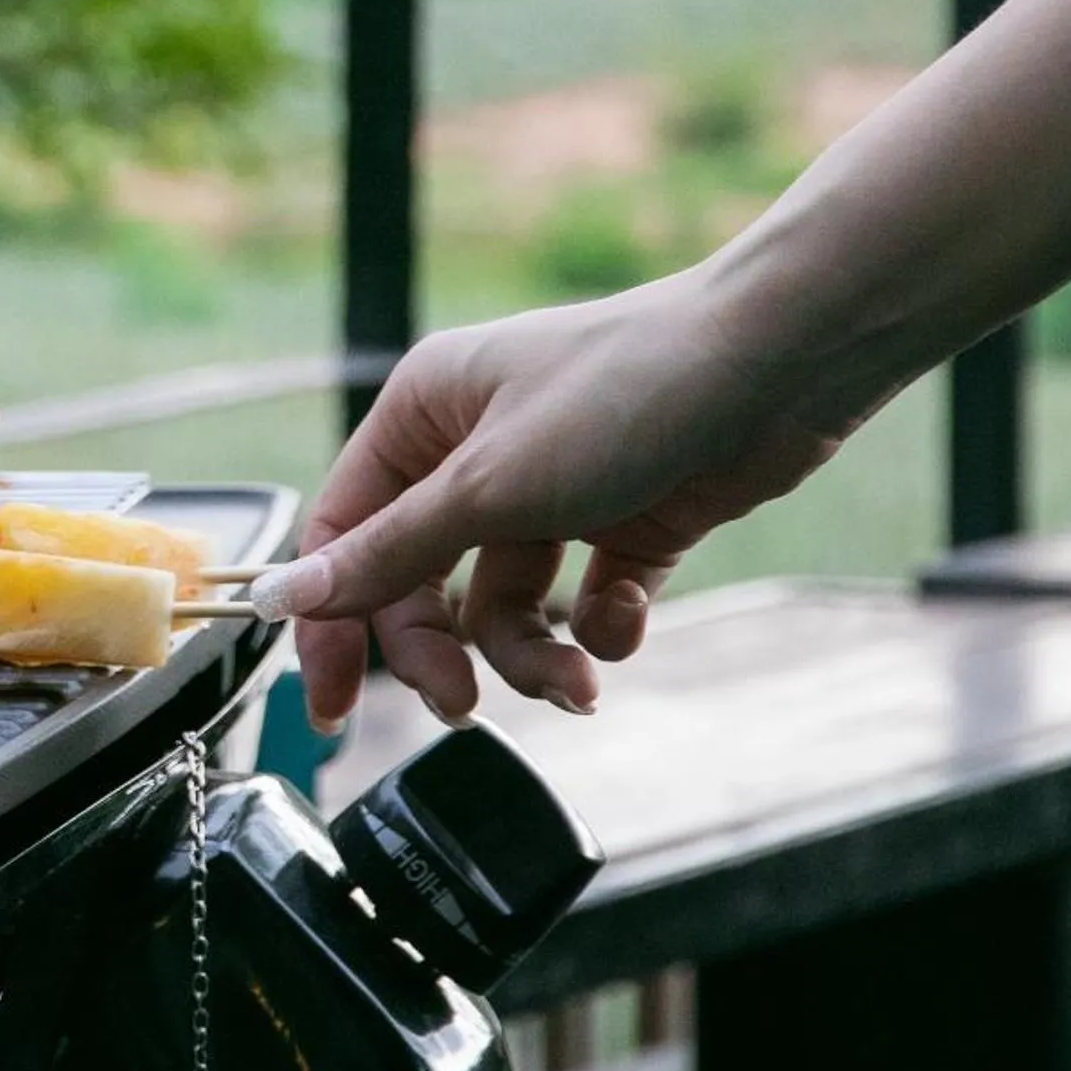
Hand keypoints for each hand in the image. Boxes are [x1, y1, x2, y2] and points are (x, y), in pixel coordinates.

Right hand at [253, 267, 846, 729]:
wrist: (783, 363)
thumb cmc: (629, 388)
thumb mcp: (491, 485)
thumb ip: (389, 554)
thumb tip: (287, 596)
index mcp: (423, 415)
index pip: (345, 533)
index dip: (333, 620)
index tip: (333, 706)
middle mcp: (477, 451)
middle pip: (420, 582)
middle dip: (444, 650)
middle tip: (461, 704)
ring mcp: (554, 489)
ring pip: (505, 605)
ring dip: (532, 655)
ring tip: (575, 682)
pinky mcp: (624, 521)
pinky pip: (584, 601)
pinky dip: (603, 624)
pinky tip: (630, 611)